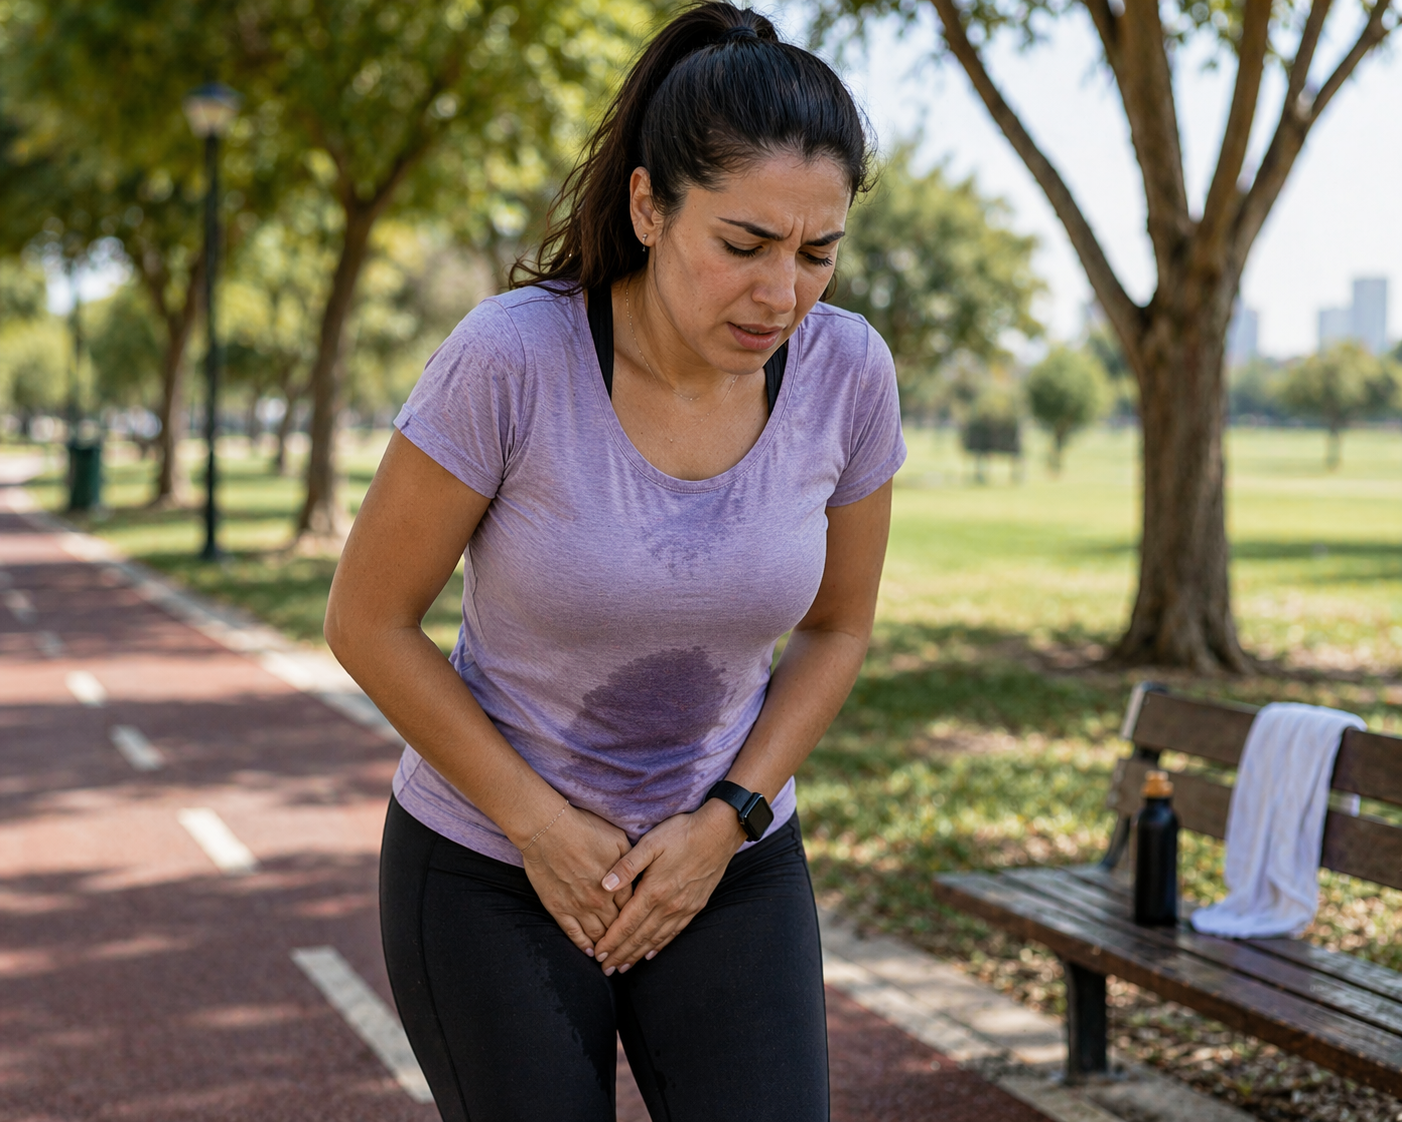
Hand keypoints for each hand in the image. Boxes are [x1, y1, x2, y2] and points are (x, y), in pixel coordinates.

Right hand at [521, 804, 634, 955]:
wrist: (548, 830)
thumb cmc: (583, 829)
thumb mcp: (618, 839)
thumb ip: (630, 862)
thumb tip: (639, 874)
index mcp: (617, 885)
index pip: (632, 910)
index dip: (637, 920)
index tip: (641, 926)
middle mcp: (600, 901)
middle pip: (617, 927)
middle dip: (625, 940)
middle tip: (630, 950)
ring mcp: (578, 907)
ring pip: (597, 935)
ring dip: (605, 947)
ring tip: (611, 955)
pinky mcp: (558, 909)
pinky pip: (574, 934)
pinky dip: (583, 945)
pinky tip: (589, 952)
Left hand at [592, 799, 745, 974]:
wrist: (719, 832)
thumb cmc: (682, 833)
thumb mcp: (650, 843)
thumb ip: (627, 866)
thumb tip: (604, 885)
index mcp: (653, 891)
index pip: (627, 924)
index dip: (611, 941)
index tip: (598, 954)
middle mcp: (668, 905)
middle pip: (639, 937)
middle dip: (621, 955)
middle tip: (606, 970)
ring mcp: (683, 908)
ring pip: (656, 939)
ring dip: (638, 955)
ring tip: (624, 967)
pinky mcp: (695, 906)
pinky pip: (674, 932)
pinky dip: (660, 945)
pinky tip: (651, 952)